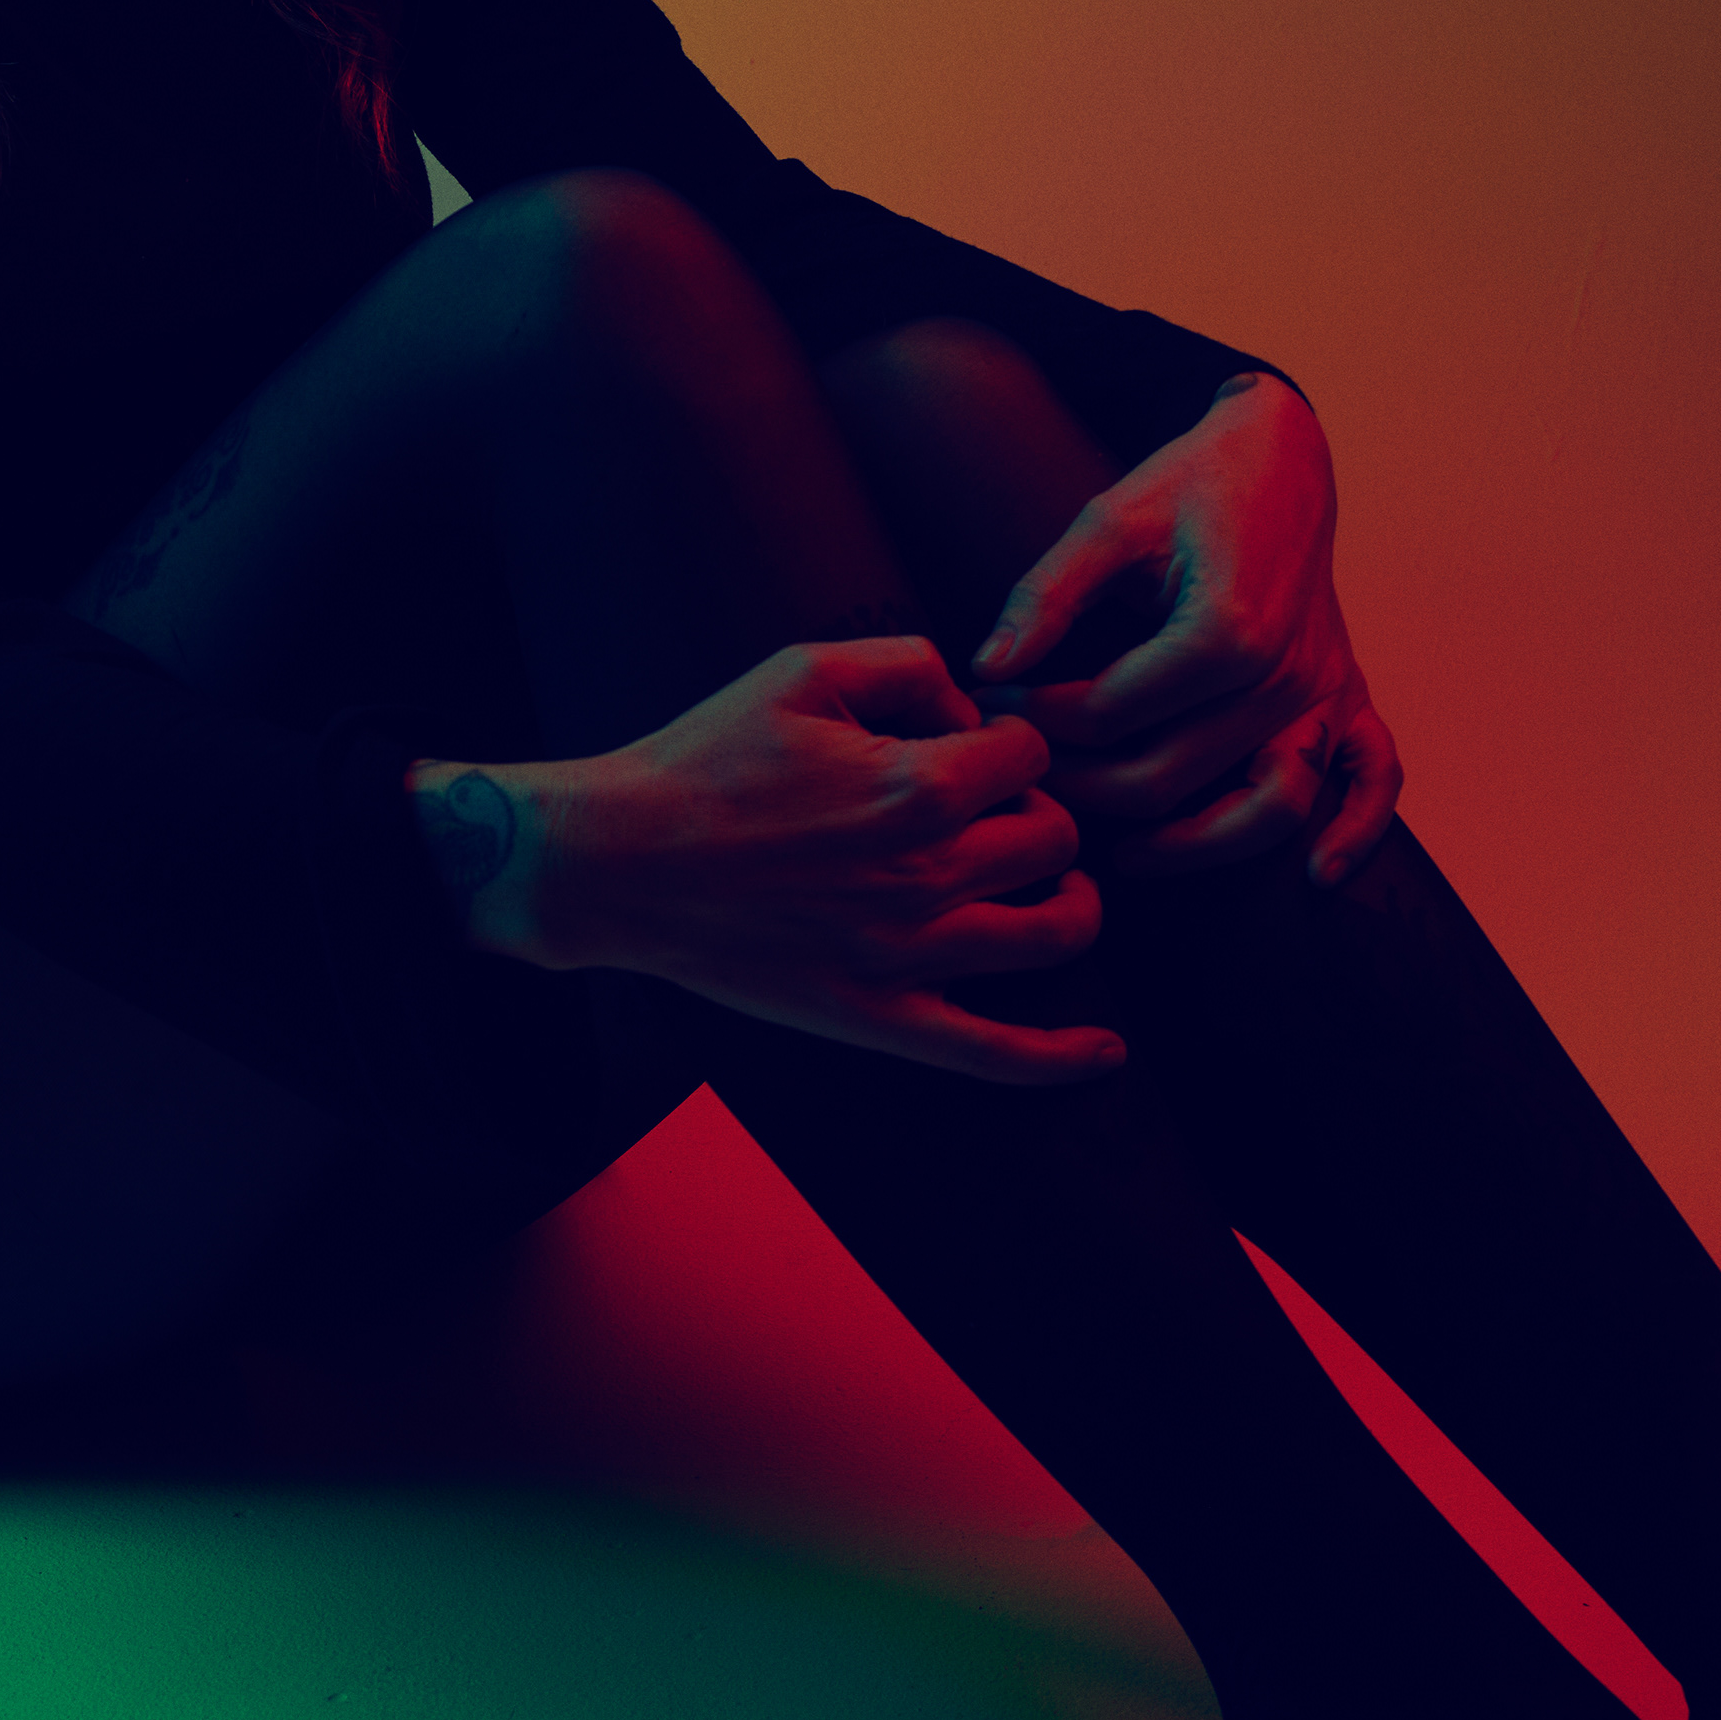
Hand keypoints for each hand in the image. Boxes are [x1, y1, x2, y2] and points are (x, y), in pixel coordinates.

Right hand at [408, 638, 1121, 1088]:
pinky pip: (997, 1055)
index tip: (970, 744)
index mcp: (915, 786)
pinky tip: (1105, 1047)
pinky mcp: (880, 1018)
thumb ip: (907, 663)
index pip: (1032, 751)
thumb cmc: (703, 760)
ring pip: (1058, 932)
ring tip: (1041, 884)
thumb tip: (970, 708)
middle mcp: (928, 875)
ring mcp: (909, 956)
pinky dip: (1065, 1056)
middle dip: (1039, 809)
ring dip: (1069, 900)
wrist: (615, 862)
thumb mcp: (802, 667)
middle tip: (992, 810)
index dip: (1008, 737)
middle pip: (1058, 837)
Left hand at [968, 374, 1402, 887]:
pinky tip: (1317, 875)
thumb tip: (988, 664)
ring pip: (1269, 803)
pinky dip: (1356, 830)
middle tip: (1027, 774)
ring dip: (1196, 844)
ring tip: (1125, 857)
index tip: (993, 704)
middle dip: (1085, 784)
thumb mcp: (1108, 521)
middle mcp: (1284, 669)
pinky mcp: (1349, 693)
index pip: (1117, 713)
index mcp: (1225, 625)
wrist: (1281, 456)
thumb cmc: (1192, 485)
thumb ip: (1046, 595)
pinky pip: (1374, 775)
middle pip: (1174, 773)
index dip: (1042, 718)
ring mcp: (1324, 688)